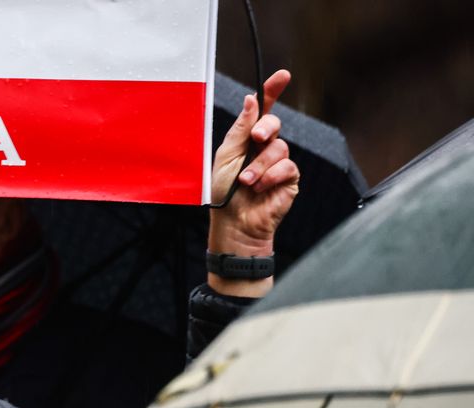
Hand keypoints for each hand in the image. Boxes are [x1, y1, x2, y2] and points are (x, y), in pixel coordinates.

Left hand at [208, 69, 299, 296]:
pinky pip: (287, 166)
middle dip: (266, 128)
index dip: (272, 92)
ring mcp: (278, 163)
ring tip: (247, 182)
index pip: (262, 110)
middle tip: (256, 139)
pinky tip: (260, 188)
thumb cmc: (224, 194)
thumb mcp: (226, 157)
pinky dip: (271, 176)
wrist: (234, 224)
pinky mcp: (289, 179)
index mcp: (246, 140)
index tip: (282, 76)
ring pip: (280, 148)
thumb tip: (251, 100)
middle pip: (274, 124)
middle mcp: (263, 148)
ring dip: (260, 165)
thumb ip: (240, 129)